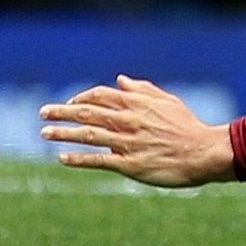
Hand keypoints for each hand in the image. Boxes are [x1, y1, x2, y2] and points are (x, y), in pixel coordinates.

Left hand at [40, 76, 236, 186]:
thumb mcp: (168, 101)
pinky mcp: (130, 164)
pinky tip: (62, 158)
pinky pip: (98, 160)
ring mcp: (129, 143)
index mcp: (139, 104)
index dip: (81, 98)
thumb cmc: (187, 126)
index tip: (68, 103)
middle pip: (88, 113)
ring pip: (88, 135)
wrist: (203, 153)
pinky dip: (79, 158)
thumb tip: (120, 80)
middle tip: (42, 113)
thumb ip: (142, 90)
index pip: (101, 96)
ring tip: (44, 134)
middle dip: (62, 112)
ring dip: (63, 134)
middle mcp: (130, 121)